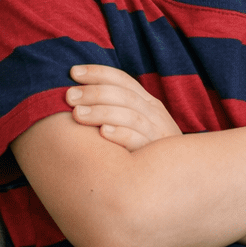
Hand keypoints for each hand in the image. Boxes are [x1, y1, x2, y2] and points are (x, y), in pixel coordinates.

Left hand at [66, 64, 182, 150]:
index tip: (73, 72)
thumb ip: (118, 110)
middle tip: (69, 96)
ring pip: (130, 115)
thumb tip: (79, 99)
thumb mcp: (139, 124)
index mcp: (147, 102)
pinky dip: (121, 134)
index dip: (98, 73)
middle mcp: (153, 113)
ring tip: (78, 114)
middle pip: (124, 95)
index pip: (123, 80)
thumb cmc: (147, 148)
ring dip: (102, 112)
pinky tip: (103, 133)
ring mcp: (156, 131)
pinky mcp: (155, 152)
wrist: (177, 174)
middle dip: (95, 93)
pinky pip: (139, 140)